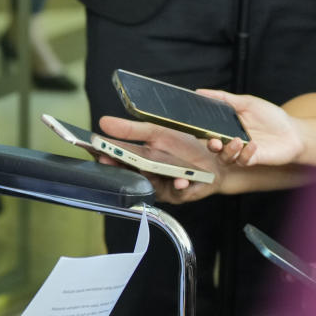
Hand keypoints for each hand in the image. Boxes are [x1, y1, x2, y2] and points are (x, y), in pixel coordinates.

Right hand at [98, 115, 224, 203]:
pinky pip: (178, 192)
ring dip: (148, 178)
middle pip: (129, 174)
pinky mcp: (180, 194)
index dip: (107, 156)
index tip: (98, 151)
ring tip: (145, 170)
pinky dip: (180, 186)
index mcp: (139, 160)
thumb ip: (132, 130)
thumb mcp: (158, 132)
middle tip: (110, 160)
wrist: (217, 160)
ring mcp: (161, 186)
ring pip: (150, 185)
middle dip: (120, 168)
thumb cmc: (186, 146)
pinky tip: (182, 180)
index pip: (118, 159)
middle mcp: (146, 175)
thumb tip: (104, 122)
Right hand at [195, 89, 304, 166]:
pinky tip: (254, 145)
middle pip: (212, 146)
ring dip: (228, 150)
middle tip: (214, 141)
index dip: (199, 130)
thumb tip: (200, 91)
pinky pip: (242, 161)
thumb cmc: (271, 117)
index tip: (196, 126)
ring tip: (238, 140)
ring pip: (224, 157)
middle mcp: (230, 141)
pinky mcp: (251, 160)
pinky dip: (245, 153)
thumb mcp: (247, 102)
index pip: (206, 130)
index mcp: (225, 127)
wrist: (294, 133)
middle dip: (210, 145)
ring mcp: (240, 152)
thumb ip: (224, 98)